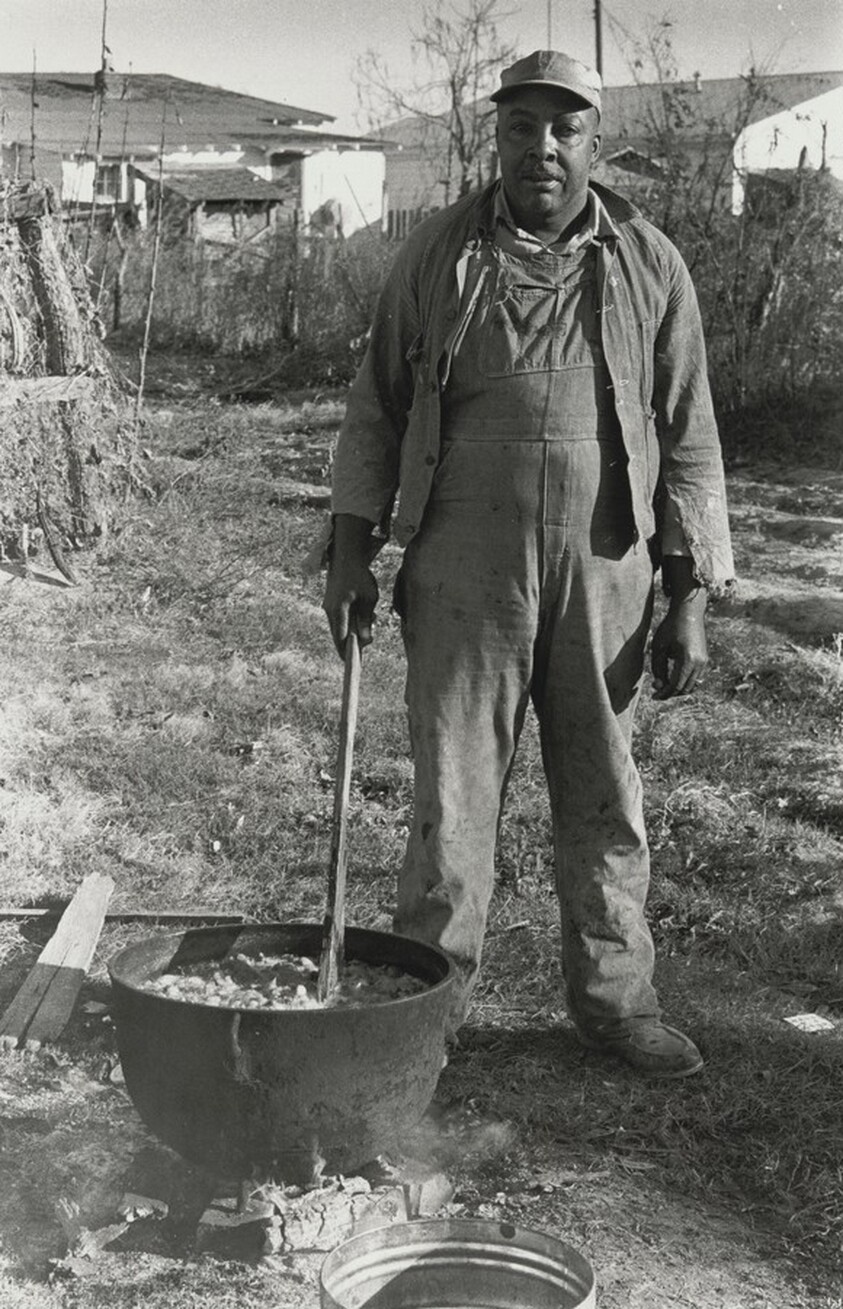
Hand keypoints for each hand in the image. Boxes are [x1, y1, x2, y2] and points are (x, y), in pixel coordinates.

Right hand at [322, 515, 378, 658]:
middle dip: (352, 642)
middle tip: (365, 644)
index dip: (347, 653)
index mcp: (338, 612)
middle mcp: (329, 611)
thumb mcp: (369, 598)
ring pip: (340, 625)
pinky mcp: (331, 601)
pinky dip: (350, 619)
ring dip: (353, 628)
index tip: (353, 664)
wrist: (346, 554)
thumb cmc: (360, 575)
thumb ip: (366, 620)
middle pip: (339, 635)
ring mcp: (329, 606)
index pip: (341, 639)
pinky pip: (340, 616)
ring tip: (371, 619)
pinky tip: (364, 611)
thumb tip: (366, 639)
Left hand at [651, 594, 707, 698]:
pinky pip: (694, 677)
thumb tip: (658, 685)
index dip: (664, 693)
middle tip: (657, 690)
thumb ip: (657, 668)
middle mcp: (699, 663)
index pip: (676, 685)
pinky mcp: (704, 660)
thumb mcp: (659, 647)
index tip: (653, 696)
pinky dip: (683, 681)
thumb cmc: (670, 628)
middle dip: (671, 692)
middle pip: (685, 688)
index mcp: (687, 659)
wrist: (688, 613)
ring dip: (677, 687)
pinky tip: (671, 676)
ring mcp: (704, 662)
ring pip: (691, 685)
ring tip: (663, 682)